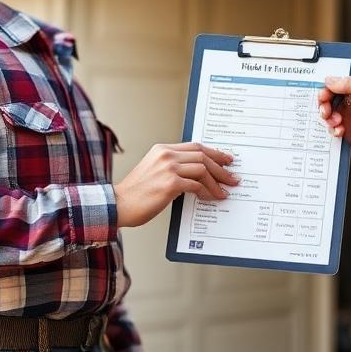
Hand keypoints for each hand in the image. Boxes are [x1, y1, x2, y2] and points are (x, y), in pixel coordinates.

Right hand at [113, 143, 238, 227]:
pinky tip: (211, 198)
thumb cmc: (136, 193)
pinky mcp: (170, 183)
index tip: (226, 160)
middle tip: (232, 176)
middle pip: (203, 155)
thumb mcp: (154, 170)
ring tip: (225, 190)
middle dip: (221, 166)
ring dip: (217, 181)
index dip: (214, 153)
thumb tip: (197, 174)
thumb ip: (173, 167)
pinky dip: (207, 192)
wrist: (118, 204)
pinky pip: (197, 185)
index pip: (195, 146)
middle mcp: (166, 155)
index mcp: (162, 149)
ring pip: (203, 169)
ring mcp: (168, 168)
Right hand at [317, 76, 350, 171]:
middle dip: (324, 104)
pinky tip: (340, 131)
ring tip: (336, 122)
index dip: (327, 89)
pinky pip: (334, 130)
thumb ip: (349, 84)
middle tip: (326, 110)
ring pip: (329, 115)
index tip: (322, 95)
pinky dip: (333, 130)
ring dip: (328, 118)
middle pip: (330, 100)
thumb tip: (330, 79)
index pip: (336, 86)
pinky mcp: (350, 134)